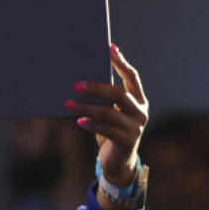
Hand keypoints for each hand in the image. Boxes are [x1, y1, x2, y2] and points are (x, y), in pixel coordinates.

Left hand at [65, 44, 148, 191]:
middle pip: (119, 94)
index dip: (121, 62)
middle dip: (95, 88)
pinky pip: (107, 130)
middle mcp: (140, 111)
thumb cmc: (109, 130)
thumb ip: (102, 99)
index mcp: (138, 99)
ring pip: (109, 113)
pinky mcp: (128, 141)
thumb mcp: (108, 112)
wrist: (118, 161)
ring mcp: (136, 127)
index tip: (109, 48)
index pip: (132, 77)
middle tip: (74, 85)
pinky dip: (91, 124)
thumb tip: (76, 81)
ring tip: (67, 104)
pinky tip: (78, 121)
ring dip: (86, 108)